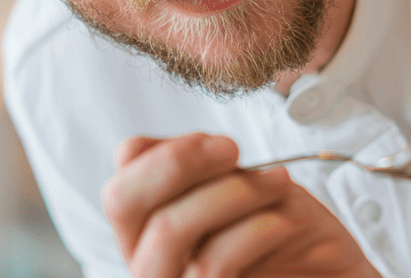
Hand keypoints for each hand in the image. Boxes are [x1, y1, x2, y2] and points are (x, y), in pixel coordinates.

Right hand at [102, 133, 381, 277]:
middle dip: (179, 160)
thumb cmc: (291, 238)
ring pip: (169, 228)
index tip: (222, 145)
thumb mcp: (244, 189)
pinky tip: (286, 222)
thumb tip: (163, 143)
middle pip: (121, 201)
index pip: (119, 186)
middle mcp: (152, 266)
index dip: (164, 153)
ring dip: (232, 190)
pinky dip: (255, 228)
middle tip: (233, 149)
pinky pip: (213, 262)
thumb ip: (204, 171)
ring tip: (279, 181)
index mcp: (152, 235)